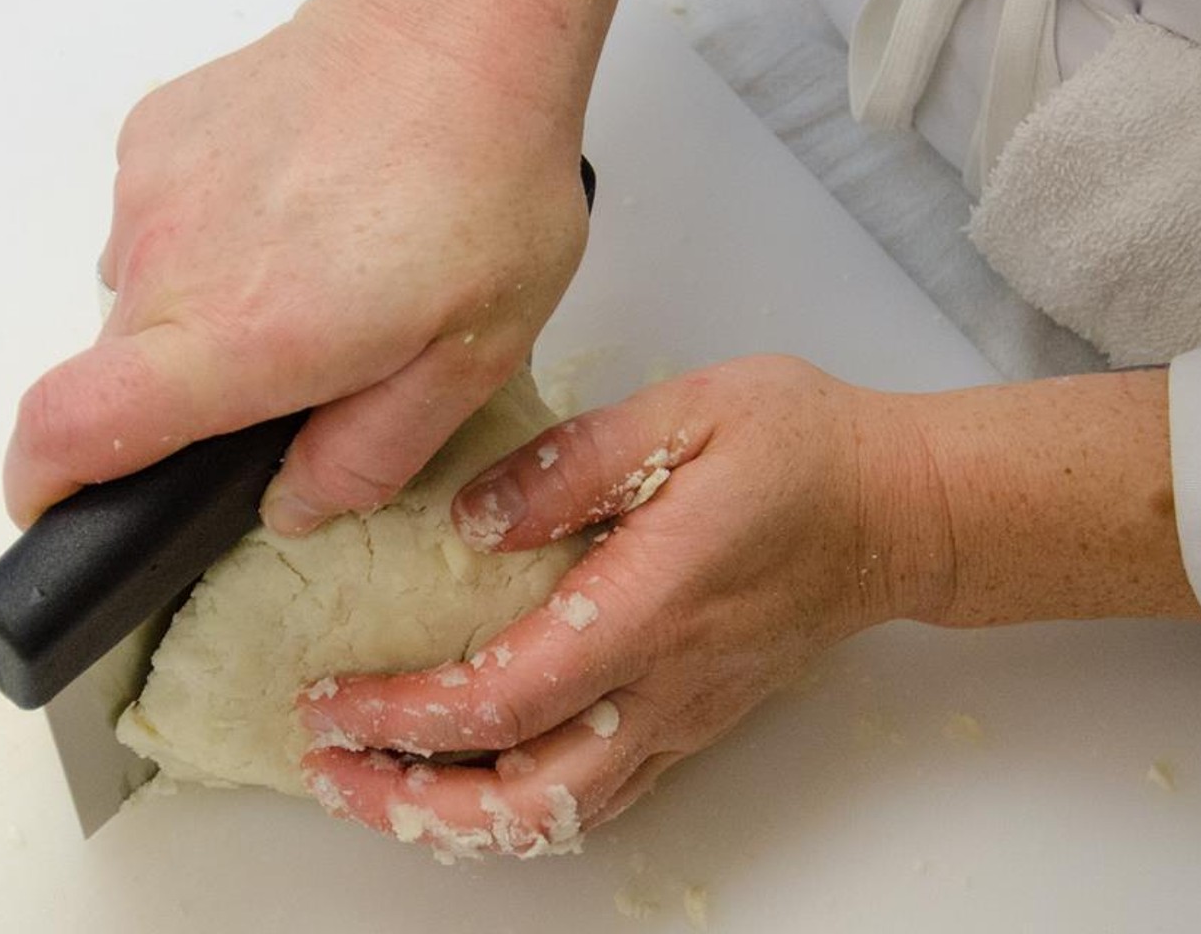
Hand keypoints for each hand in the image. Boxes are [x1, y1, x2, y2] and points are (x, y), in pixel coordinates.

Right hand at [2, 0, 588, 528]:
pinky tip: (293, 204)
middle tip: (304, 359)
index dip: (43, 484)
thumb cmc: (483, 186)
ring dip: (205, 311)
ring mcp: (153, 187)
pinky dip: (209, 237)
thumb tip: (288, 504)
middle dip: (188, 396)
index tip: (57, 506)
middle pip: (119, 372)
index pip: (70, 426)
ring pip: (144, 294)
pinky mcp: (158, 131)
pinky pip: (158, 219)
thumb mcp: (469, 358)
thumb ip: (369, 453)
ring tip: (313, 268)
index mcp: (239, 338)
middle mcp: (170, 262)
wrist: (455, 23)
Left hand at [296, 357, 947, 857]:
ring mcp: (683, 712)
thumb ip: (571, 463)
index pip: (503, 697)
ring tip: (381, 785)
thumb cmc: (804, 448)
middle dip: (410, 802)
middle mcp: (664, 683)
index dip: (402, 714)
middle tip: (330, 770)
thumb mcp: (686, 412)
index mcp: (650, 605)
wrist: (899, 506)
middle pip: (524, 799)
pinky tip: (476, 777)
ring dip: (458, 816)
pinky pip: (599, 792)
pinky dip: (520, 804)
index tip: (329, 700)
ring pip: (561, 813)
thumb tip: (471, 520)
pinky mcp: (693, 715)